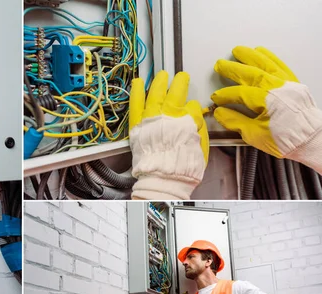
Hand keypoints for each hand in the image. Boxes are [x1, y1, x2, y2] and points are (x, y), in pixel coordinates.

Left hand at [129, 71, 208, 199]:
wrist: (163, 176)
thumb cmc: (183, 165)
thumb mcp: (200, 145)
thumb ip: (198, 127)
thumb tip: (195, 115)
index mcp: (187, 120)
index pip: (191, 106)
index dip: (192, 107)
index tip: (191, 108)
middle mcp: (169, 115)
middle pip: (176, 92)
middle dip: (180, 82)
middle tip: (181, 77)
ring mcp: (151, 118)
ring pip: (156, 93)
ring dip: (159, 82)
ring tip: (161, 75)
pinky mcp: (137, 124)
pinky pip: (136, 103)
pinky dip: (137, 92)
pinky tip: (138, 82)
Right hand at [212, 46, 321, 170]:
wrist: (311, 140)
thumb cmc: (287, 139)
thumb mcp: (255, 135)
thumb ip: (235, 121)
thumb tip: (221, 113)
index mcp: (267, 100)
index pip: (240, 93)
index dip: (225, 95)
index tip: (216, 98)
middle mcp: (278, 88)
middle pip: (251, 73)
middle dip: (233, 68)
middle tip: (220, 64)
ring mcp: (287, 84)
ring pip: (266, 64)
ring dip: (250, 56)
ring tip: (238, 50)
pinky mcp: (293, 84)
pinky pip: (280, 65)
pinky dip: (270, 57)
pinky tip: (261, 52)